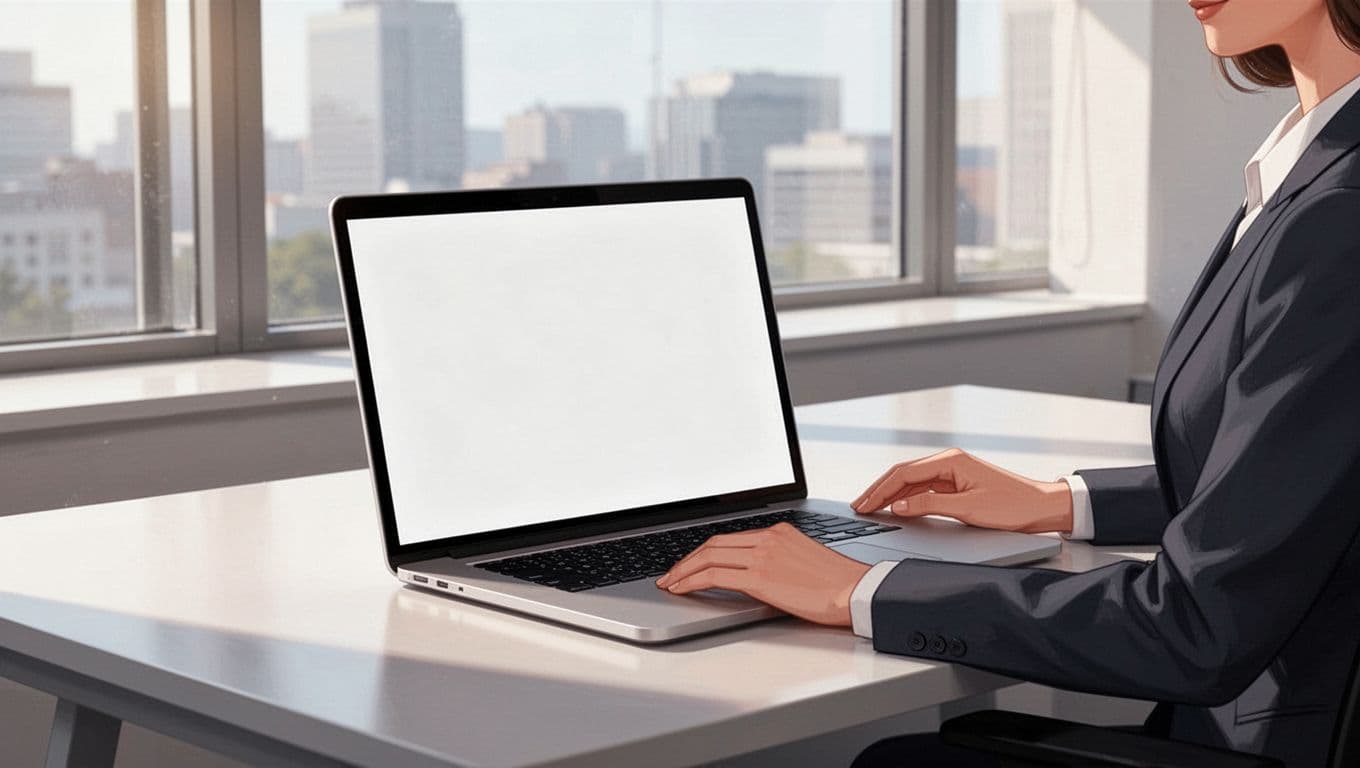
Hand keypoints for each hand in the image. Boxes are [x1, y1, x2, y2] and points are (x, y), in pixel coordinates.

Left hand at [654, 523, 871, 625]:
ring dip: (683, 571)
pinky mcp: (761, 576)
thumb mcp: (803, 559)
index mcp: (778, 531)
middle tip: (671, 574)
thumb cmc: (837, 584)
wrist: (855, 591)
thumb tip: (751, 576)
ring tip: (671, 583)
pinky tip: (683, 590)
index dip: (702, 552)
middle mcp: (768, 538)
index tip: (689, 563)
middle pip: (713, 544)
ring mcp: (763, 555)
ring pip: (709, 557)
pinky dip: (693, 581)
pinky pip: (716, 575)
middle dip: (686, 561)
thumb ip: (776, 560)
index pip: (728, 538)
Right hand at [851, 448, 1073, 533]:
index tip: (864, 505)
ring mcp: (952, 472)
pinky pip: (923, 489)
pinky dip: (906, 498)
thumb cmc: (1012, 506)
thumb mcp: (968, 508)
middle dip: (878, 490)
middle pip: (903, 474)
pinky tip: (895, 508)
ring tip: (870, 507)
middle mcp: (948, 462)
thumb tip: (899, 506)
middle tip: (858, 506)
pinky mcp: (956, 484)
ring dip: (890, 494)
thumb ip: (930, 504)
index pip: (903, 473)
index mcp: (950, 460)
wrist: (1041, 507)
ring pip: (911, 481)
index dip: (880, 490)